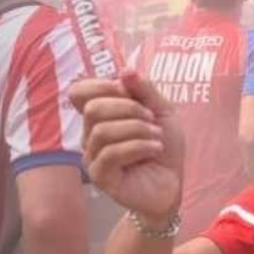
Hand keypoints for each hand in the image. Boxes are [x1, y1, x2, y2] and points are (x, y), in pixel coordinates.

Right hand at [69, 70, 184, 221]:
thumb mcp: (161, 111)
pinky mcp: (99, 176)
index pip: (80, 91)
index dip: (103, 85)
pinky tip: (155, 149)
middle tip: (152, 119)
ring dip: (137, 130)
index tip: (130, 92)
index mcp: (100, 115)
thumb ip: (144, 90)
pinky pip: (110, 154)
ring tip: (157, 137)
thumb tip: (125, 71)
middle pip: (93, 108)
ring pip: (102, 131)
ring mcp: (92, 156)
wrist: (173, 183)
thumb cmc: (164, 146)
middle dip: (128, 108)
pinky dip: (138, 146)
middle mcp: (90, 134)